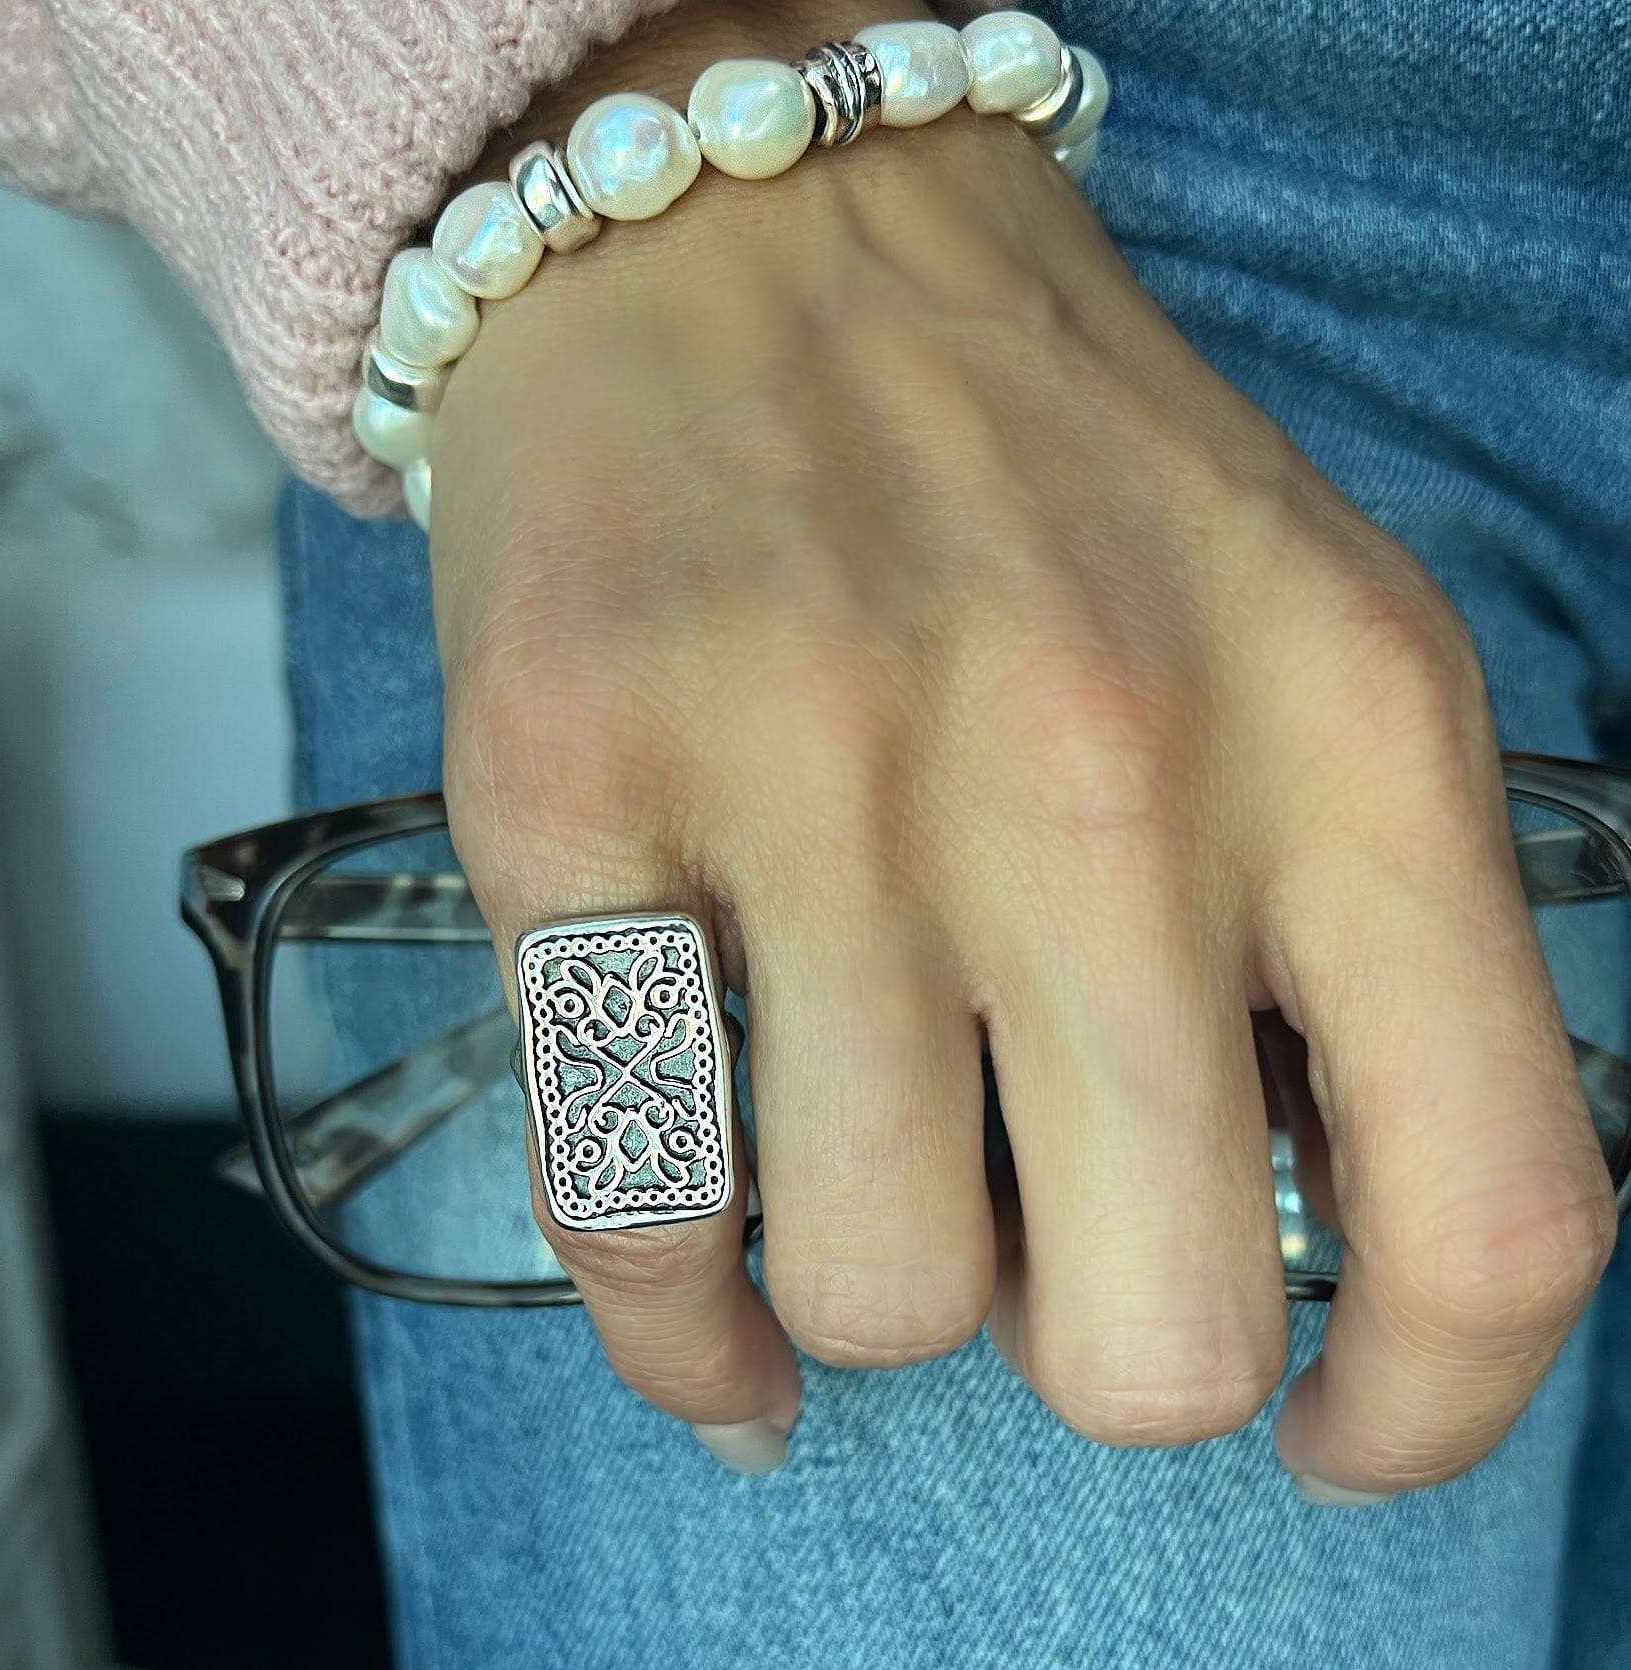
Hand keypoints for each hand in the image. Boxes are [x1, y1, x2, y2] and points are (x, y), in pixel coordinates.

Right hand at [430, 0, 1614, 1491]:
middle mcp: (1097, 757)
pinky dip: (668, 1309)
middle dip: (1090, 1346)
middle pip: (1154, 1334)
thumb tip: (1268, 1241)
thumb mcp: (1296, 639)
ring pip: (871, 1287)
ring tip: (853, 1149)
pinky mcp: (572, 776)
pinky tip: (699, 1290)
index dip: (1429, 1409)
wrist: (748, 219)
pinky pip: (625, 1199)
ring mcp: (815, 764)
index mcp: (1348, 726)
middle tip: (1032, 1233)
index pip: (1493, 1211)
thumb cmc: (1030, 457)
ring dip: (868, 1277)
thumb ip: (1338, 929)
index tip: (1332, 1435)